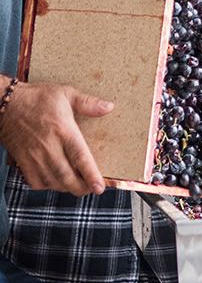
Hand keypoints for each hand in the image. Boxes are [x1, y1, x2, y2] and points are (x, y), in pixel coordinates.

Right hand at [0, 82, 113, 196]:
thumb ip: (88, 103)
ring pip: (53, 182)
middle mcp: (48, 146)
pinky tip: (57, 181)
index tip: (100, 187)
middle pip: (67, 177)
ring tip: (78, 185)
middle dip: (81, 188)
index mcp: (63, 131)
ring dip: (67, 188)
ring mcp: (33, 156)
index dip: (91, 175)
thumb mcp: (65, 94)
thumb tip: (109, 107)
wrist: (4, 104)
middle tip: (92, 189)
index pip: (80, 157)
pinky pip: (36, 182)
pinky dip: (49, 185)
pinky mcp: (22, 161)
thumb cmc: (38, 98)